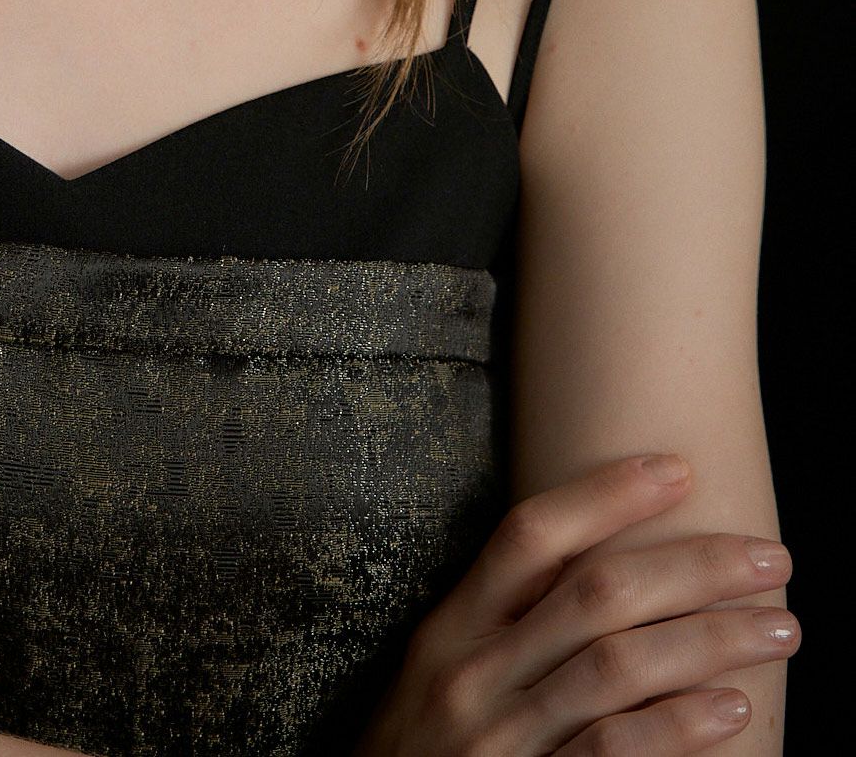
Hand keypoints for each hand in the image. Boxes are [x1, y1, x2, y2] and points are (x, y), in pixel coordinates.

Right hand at [351, 453, 799, 754]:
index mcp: (450, 629)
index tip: (678, 468)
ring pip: (617, 668)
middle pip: (594, 595)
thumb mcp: (438, 675)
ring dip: (710, 640)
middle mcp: (472, 674)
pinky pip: (614, 752)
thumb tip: (599, 564)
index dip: (605, 494)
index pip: (529, 536)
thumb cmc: (420, 753)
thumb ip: (501, 624)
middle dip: (692, 566)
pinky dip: (680, 728)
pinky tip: (734, 707)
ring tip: (777, 624)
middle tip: (770, 554)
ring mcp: (501, 740)